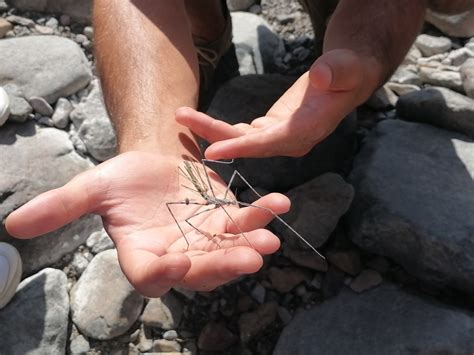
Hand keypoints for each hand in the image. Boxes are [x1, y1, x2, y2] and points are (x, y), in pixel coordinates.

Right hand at [5, 152, 288, 296]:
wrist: (155, 161)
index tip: (173, 263)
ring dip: (249, 246)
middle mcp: (178, 255)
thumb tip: (13, 224)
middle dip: (220, 266)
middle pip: (199, 272)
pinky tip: (280, 203)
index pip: (150, 276)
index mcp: (143, 254)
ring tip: (267, 241)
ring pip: (229, 252)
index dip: (160, 274)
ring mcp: (206, 241)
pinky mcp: (227, 221)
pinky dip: (263, 216)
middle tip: (244, 260)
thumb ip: (62, 206)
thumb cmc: (125, 178)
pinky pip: (247, 223)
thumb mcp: (93, 187)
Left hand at [176, 49, 376, 158]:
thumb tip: (321, 75)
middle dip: (214, 135)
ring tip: (182, 115)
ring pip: (241, 139)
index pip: (270, 142)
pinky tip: (199, 122)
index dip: (241, 148)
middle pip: (247, 143)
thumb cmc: (349, 71)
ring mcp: (279, 136)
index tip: (212, 151)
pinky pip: (242, 134)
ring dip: (211, 130)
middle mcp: (290, 140)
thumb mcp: (347, 67)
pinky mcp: (271, 129)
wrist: (345, 81)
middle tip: (181, 118)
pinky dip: (221, 129)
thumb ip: (337, 71)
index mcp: (308, 129)